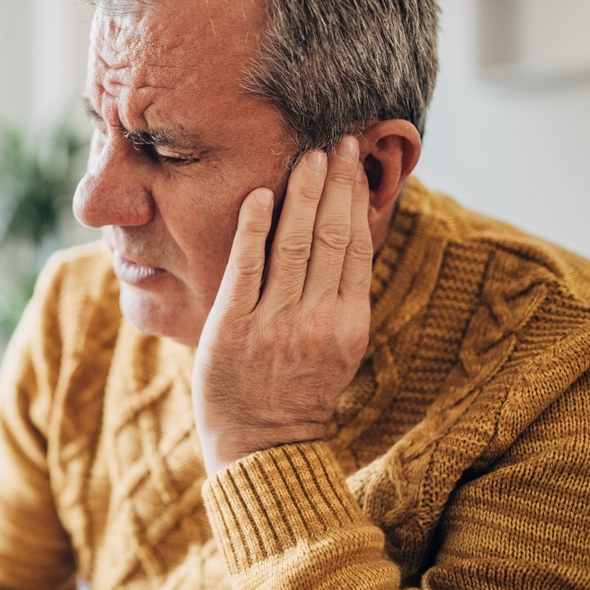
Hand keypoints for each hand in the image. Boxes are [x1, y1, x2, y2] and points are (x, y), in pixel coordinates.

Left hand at [193, 136, 372, 474]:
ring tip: (306, 157)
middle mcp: (316, 321)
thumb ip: (343, 296)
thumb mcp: (338, 347)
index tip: (356, 162)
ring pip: (293, 245)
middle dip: (335, 183)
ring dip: (301, 194)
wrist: (263, 448)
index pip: (357, 246)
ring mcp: (273, 324)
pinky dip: (253, 227)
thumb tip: (352, 236)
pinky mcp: (232, 329)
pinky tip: (258, 194)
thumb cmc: (299, 392)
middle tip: (335, 141)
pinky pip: (245, 268)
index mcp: (349, 324)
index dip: (357, 199)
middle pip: (331, 236)